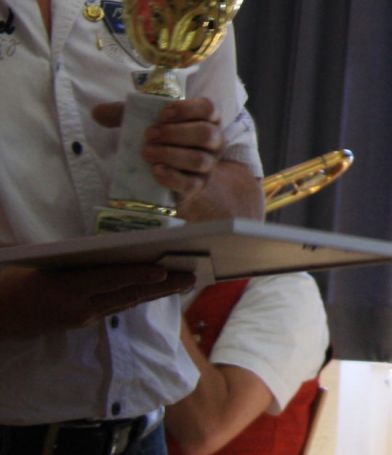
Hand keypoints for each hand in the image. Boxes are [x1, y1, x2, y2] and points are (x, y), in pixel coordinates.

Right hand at [0, 263, 193, 338]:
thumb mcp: (46, 265)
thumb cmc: (17, 281)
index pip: (111, 280)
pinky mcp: (80, 323)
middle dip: (163, 287)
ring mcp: (81, 318)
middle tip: (193, 277)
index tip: (165, 270)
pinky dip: (137, 298)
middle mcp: (79, 307)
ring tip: (184, 283)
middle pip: (128, 294)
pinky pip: (115, 308)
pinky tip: (155, 291)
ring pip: (126, 303)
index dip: (139, 275)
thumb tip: (118, 250)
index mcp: (68, 288)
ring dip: (157, 293)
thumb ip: (80, 261)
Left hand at [92, 96, 225, 206]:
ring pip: (199, 160)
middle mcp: (214, 141)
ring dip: (171, 155)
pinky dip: (172, 177)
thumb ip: (125, 114)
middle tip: (149, 135)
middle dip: (175, 133)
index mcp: (206, 120)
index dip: (187, 109)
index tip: (162, 113)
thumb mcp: (147, 124)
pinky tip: (155, 171)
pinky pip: (191, 184)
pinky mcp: (198, 186)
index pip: (207, 108)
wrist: (174, 176)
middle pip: (206, 134)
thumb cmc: (163, 142)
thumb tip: (97, 112)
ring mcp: (208, 165)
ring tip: (147, 153)